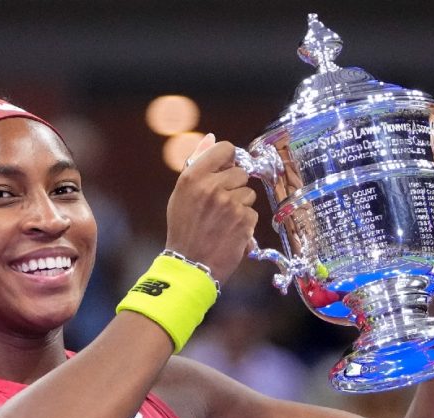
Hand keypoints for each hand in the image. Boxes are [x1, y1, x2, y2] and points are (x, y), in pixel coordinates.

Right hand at [165, 134, 258, 282]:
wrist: (189, 264)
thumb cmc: (184, 228)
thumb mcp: (181, 193)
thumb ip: (197, 164)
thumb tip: (211, 138)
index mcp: (193, 176)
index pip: (225, 148)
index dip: (228, 159)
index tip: (225, 169)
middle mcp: (212, 187)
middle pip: (241, 172)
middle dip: (234, 186)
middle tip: (219, 204)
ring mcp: (230, 204)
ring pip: (249, 192)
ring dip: (240, 204)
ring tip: (223, 219)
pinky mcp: (244, 220)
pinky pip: (252, 211)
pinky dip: (244, 221)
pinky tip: (229, 230)